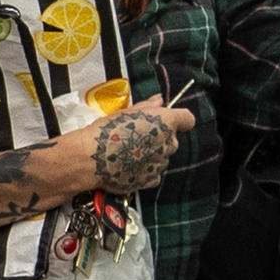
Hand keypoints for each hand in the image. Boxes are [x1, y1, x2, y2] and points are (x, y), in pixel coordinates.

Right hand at [26, 94, 191, 200]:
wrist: (92, 158)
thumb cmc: (107, 131)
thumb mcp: (127, 111)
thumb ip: (148, 106)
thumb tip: (159, 100)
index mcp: (166, 122)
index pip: (187, 119)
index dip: (179, 120)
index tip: (168, 121)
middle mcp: (168, 143)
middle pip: (172, 139)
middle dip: (159, 138)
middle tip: (137, 137)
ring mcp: (161, 163)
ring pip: (162, 156)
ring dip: (151, 154)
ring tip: (128, 152)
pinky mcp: (152, 179)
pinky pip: (154, 172)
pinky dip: (144, 170)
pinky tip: (128, 165)